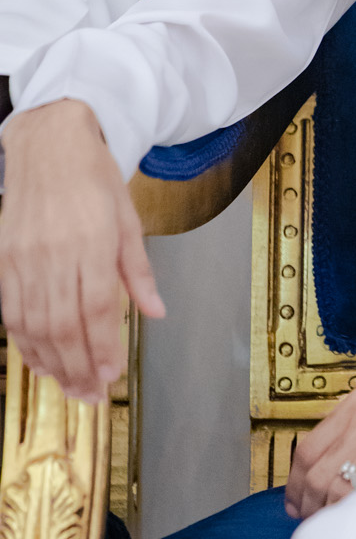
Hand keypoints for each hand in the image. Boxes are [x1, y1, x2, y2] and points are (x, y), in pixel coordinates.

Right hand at [0, 100, 163, 401]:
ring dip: (51, 363)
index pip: (97, 310)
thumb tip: (156, 312)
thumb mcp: (128, 219)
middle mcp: (54, 253)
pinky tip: (39, 359)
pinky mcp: (2, 258)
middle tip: (92, 395)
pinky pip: (10, 311)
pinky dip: (24, 341)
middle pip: (63, 326)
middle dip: (78, 368)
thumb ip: (138, 271)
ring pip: (34, 325)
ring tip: (69, 386)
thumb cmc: (93, 178)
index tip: (113, 374)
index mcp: (92, 242)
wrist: (48, 143)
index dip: (104, 349)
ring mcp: (23, 257)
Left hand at [284, 356, 355, 518]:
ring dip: (330, 513)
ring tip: (335, 525)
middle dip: (309, 506)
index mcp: (354, 407)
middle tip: (311, 520)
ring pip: (338, 491)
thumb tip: (328, 464)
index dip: (296, 485)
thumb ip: (353, 426)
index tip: (297, 501)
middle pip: (318, 477)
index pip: (307, 452)